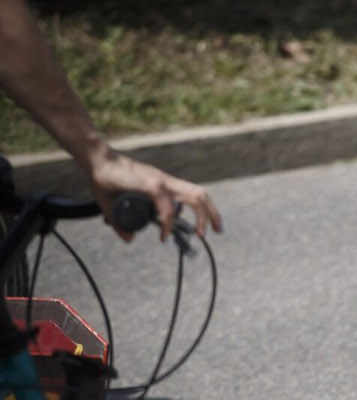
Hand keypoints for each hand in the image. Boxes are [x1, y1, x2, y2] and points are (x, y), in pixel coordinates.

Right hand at [82, 148, 222, 241]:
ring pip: (194, 196)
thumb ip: (121, 223)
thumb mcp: (115, 205)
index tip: (204, 227)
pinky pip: (167, 207)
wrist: (95, 160)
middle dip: (213, 214)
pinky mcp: (152, 185)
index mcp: (162, 184)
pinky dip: (168, 222)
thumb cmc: (104, 178)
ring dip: (203, 216)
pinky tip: (164, 235)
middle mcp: (166, 182)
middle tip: (218, 231)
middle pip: (200, 194)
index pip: (191, 194)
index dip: (202, 210)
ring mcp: (161, 182)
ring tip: (202, 234)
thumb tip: (129, 239)